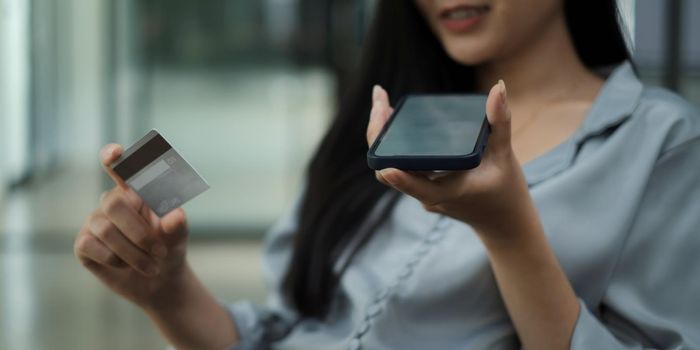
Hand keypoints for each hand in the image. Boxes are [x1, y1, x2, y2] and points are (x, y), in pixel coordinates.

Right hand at [74, 144, 190, 308]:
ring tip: (152, 266)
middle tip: (160, 252)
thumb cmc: (168, 248)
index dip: (114, 157)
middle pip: (113, 203)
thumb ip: (177, 224)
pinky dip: (115, 260)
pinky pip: (92, 246)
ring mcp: (95, 222)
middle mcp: (112, 202)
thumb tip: (177, 215)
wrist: (159, 281)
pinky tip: (126, 265)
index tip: (115, 152)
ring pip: (105, 230)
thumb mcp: (178, 237)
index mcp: (136, 192)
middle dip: (139, 232)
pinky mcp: (84, 243)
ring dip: (133, 253)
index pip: (121, 168)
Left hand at [367, 82, 535, 238]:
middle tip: (380, 101)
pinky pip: (399, 167)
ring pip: (389, 169)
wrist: (501, 221)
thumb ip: (500, 122)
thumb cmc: (506, 190)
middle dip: (379, 135)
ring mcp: (421, 194)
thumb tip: (498, 87)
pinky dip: (392, 145)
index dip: (400, 178)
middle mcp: (428, 196)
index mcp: (449, 192)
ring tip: (381, 103)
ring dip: (382, 139)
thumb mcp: (505, 155)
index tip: (386, 165)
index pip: (417, 188)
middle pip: (389, 171)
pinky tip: (392, 119)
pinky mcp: (421, 189)